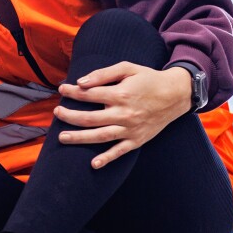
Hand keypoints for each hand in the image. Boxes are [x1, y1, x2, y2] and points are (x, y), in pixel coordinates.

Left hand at [53, 63, 192, 168]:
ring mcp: (130, 129)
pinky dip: (107, 159)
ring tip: (62, 137)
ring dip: (79, 138)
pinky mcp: (137, 140)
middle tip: (56, 112)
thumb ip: (103, 74)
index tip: (61, 89)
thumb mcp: (127, 68)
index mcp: (120, 94)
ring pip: (100, 136)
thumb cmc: (148, 79)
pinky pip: (120, 151)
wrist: (176, 95)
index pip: (89, 94)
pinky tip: (93, 164)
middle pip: (90, 118)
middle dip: (69, 115)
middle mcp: (124, 114)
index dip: (72, 92)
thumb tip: (81, 81)